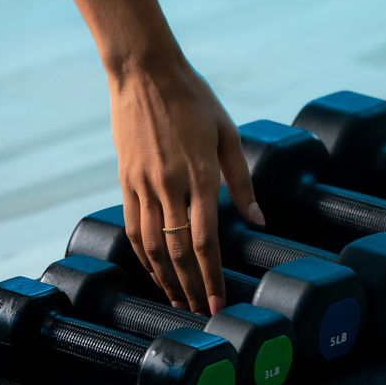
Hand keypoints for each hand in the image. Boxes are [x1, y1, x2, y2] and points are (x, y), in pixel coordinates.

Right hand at [108, 55, 263, 314]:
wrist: (144, 72)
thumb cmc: (193, 99)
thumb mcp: (228, 134)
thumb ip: (243, 182)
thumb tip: (259, 220)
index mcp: (201, 175)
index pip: (206, 240)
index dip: (211, 277)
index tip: (218, 302)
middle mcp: (170, 185)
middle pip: (178, 251)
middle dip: (190, 287)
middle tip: (200, 311)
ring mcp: (143, 185)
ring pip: (151, 245)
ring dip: (165, 278)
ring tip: (177, 300)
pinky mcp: (126, 181)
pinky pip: (133, 227)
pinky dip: (143, 255)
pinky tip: (154, 270)